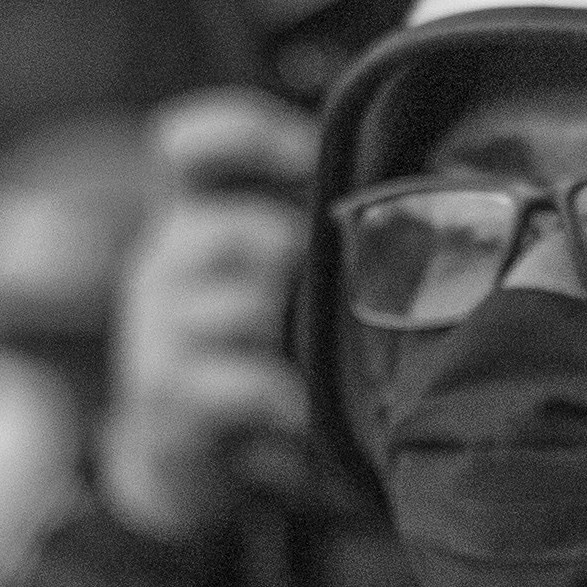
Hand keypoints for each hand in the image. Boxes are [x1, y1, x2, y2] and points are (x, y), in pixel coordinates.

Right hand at [96, 91, 320, 544]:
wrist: (182, 451)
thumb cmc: (249, 345)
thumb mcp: (271, 274)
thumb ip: (317, 226)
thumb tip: (430, 192)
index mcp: (194, 214)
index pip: (189, 144)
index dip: (248, 135)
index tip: (309, 153)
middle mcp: (164, 260)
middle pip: (224, 232)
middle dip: (289, 255)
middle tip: (323, 282)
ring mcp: (156, 329)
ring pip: (240, 307)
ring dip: (291, 331)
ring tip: (314, 353)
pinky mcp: (165, 395)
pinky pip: (243, 384)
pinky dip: (286, 398)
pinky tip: (301, 409)